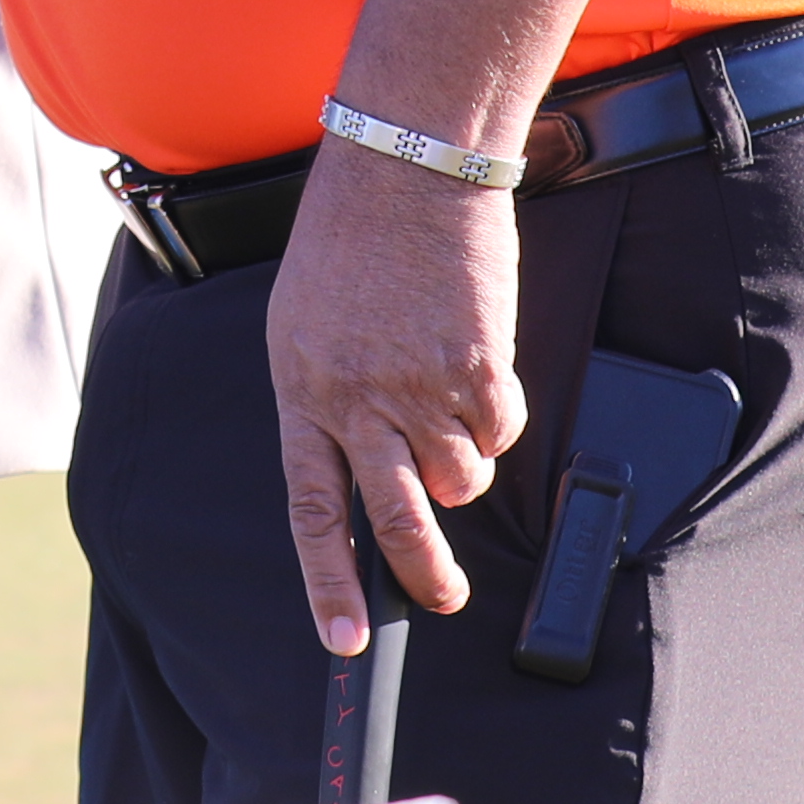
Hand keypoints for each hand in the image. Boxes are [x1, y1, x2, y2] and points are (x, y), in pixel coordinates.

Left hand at [268, 139, 524, 654]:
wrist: (405, 165)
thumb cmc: (350, 237)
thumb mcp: (305, 322)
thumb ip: (326, 397)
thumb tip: (359, 465)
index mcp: (302, 390)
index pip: (312, 509)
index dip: (329, 581)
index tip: (346, 639)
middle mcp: (356, 399)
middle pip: (394, 519)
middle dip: (425, 574)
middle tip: (447, 599)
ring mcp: (418, 385)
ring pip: (460, 479)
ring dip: (467, 464)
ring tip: (456, 412)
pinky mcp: (477, 366)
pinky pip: (501, 430)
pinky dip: (500, 416)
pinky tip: (482, 370)